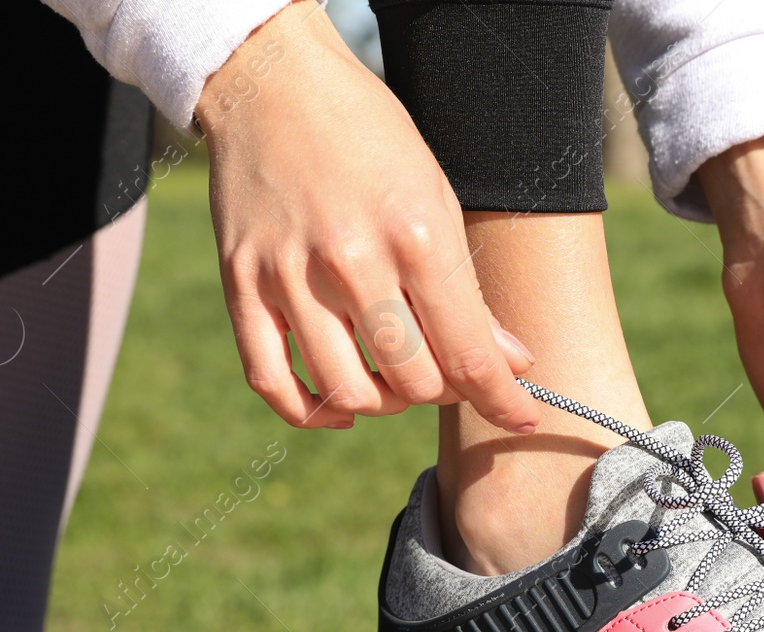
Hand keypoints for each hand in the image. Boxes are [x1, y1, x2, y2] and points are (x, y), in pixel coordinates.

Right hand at [198, 2, 540, 431]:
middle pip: (413, 381)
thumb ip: (469, 289)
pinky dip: (312, 409)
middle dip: (441, 389)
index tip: (522, 416)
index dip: (502, 399)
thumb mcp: (436, 198)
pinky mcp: (241, 284)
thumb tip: (510, 362)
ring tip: (395, 377)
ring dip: (384, 402)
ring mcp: (288, 276)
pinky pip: (272, 381)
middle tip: (445, 367)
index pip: (468, 354)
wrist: (273, 83)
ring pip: (349, 392)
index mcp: (415, 236)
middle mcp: (351, 262)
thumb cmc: (369, 137)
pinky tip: (341, 403)